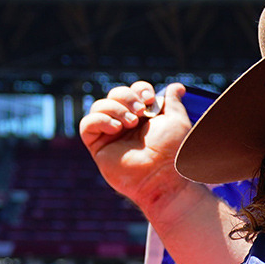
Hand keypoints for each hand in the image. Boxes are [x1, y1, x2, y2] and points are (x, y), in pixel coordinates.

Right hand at [78, 81, 193, 212]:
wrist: (163, 177)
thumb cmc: (173, 152)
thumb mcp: (177, 121)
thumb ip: (173, 101)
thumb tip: (177, 86)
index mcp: (145, 116)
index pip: (134, 91)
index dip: (139, 89)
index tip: (149, 99)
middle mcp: (127, 123)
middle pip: (115, 94)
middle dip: (126, 96)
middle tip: (140, 111)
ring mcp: (111, 134)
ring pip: (99, 106)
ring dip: (115, 109)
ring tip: (130, 123)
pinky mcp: (98, 146)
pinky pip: (87, 124)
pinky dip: (100, 120)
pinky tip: (116, 128)